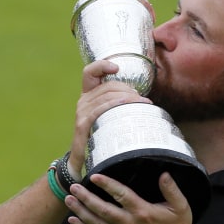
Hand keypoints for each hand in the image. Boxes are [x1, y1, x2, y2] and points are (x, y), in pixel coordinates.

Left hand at [64, 172, 196, 223]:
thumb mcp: (181, 206)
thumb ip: (172, 190)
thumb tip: (164, 174)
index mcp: (143, 212)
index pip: (122, 196)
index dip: (108, 185)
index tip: (95, 176)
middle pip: (103, 211)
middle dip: (86, 199)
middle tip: (73, 187)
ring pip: (97, 223)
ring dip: (81, 211)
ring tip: (69, 199)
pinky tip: (73, 220)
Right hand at [67, 60, 149, 176]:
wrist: (81, 158)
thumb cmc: (99, 135)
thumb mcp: (106, 116)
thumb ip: (116, 104)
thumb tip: (141, 98)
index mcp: (87, 95)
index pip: (89, 72)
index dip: (101, 65)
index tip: (116, 68)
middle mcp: (83, 101)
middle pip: (107, 86)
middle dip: (127, 89)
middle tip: (142, 99)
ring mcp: (81, 111)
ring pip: (106, 96)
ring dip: (127, 98)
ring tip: (142, 104)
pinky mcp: (82, 123)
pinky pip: (100, 110)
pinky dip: (116, 105)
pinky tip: (128, 106)